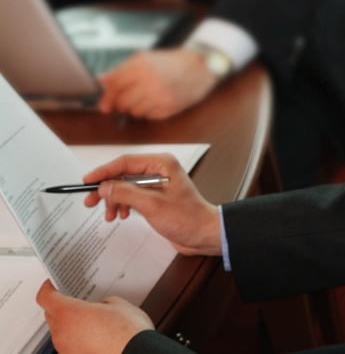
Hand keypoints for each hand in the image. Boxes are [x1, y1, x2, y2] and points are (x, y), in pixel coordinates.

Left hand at [37, 280, 153, 353]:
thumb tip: (98, 308)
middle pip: (51, 315)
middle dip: (60, 305)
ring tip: (89, 318)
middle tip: (74, 298)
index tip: (53, 283)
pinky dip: (77, 338)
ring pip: (60, 332)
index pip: (45, 297)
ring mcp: (67, 351)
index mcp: (69, 314)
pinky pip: (70, 345)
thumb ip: (99, 302)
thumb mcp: (116, 303)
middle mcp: (62, 334)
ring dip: (69, 323)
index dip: (48, 287)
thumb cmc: (128, 332)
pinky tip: (94, 334)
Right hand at [83, 153, 221, 255]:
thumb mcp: (152, 206)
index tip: (88, 180)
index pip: (125, 162)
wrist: (203, 235)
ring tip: (108, 214)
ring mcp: (156, 183)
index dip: (104, 171)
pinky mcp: (155, 196)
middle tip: (90, 200)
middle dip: (106, 188)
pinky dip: (123, 205)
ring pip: (126, 186)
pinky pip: (132, 196)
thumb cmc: (187, 218)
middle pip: (123, 174)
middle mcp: (158, 169)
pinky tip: (120, 215)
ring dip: (114, 199)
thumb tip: (105, 186)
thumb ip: (126, 193)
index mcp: (161, 163)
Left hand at [98, 48, 218, 119]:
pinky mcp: (170, 107)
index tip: (104, 106)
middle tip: (129, 98)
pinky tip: (158, 101)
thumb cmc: (171, 62)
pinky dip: (151, 112)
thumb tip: (102, 80)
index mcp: (140, 65)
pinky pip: (150, 117)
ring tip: (147, 97)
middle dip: (123, 103)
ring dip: (137, 108)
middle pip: (123, 102)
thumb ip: (121, 70)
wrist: (200, 66)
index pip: (115, 86)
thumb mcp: (145, 59)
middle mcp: (149, 80)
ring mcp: (160, 95)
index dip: (107, 97)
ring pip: (135, 112)